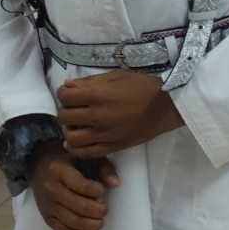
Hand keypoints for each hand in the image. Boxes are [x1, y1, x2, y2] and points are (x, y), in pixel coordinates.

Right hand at [28, 143, 118, 229]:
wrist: (39, 168)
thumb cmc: (68, 162)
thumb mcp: (86, 158)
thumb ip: (103, 168)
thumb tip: (115, 184)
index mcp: (59, 170)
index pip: (82, 186)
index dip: (98, 191)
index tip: (102, 191)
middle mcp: (51, 189)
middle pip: (80, 207)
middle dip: (98, 211)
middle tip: (104, 210)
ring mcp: (48, 206)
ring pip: (73, 222)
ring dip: (92, 226)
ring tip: (100, 221)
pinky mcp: (47, 218)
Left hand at [56, 71, 182, 156]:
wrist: (165, 108)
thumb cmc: (141, 87)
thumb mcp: (115, 76)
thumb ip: (89, 82)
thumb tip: (67, 87)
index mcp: (98, 95)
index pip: (64, 96)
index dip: (64, 93)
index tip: (71, 93)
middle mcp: (98, 116)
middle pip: (64, 117)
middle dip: (65, 111)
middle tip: (75, 108)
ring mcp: (104, 134)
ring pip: (71, 138)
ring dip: (69, 130)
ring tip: (77, 125)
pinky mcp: (111, 147)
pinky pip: (85, 153)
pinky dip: (76, 148)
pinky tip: (78, 141)